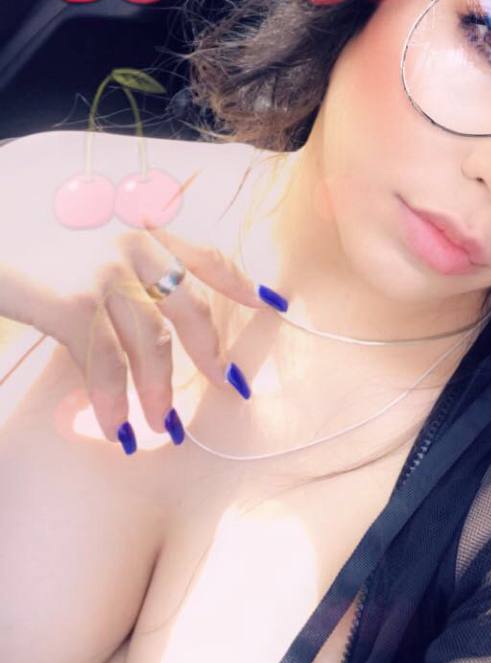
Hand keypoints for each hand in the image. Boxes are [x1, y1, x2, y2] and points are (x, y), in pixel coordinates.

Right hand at [0, 221, 263, 446]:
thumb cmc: (44, 262)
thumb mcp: (98, 257)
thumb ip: (138, 281)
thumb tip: (174, 336)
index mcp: (144, 235)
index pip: (207, 259)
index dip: (242, 284)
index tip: (275, 307)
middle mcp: (132, 246)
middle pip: (189, 308)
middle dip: (211, 354)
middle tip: (228, 388)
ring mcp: (104, 273)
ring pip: (151, 343)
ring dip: (159, 391)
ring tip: (162, 426)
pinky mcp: (74, 303)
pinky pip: (106, 364)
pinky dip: (114, 401)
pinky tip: (119, 427)